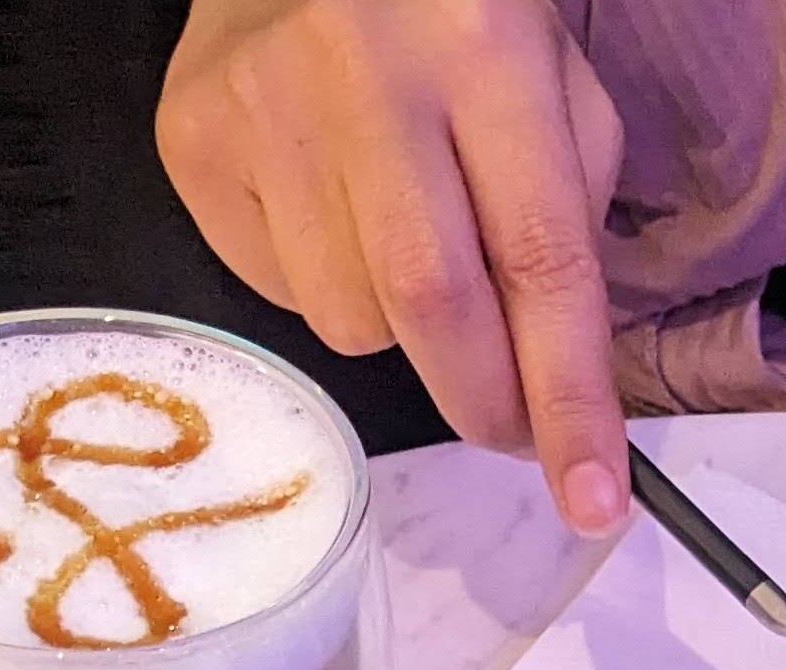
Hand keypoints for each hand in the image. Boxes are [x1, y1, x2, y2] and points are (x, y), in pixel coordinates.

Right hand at [158, 0, 630, 531]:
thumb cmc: (451, 17)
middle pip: (432, 311)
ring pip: (352, 323)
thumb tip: (559, 387)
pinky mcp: (193, 140)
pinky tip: (333, 212)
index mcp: (482, 48)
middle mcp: (362, 73)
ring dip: (402, 332)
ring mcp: (262, 107)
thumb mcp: (551, 85)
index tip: (593, 504)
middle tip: (513, 427)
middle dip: (486, 403)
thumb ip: (567, 227)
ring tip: (405, 241)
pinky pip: (283, 297)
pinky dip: (329, 290)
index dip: (570, 400)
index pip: (540, 260)